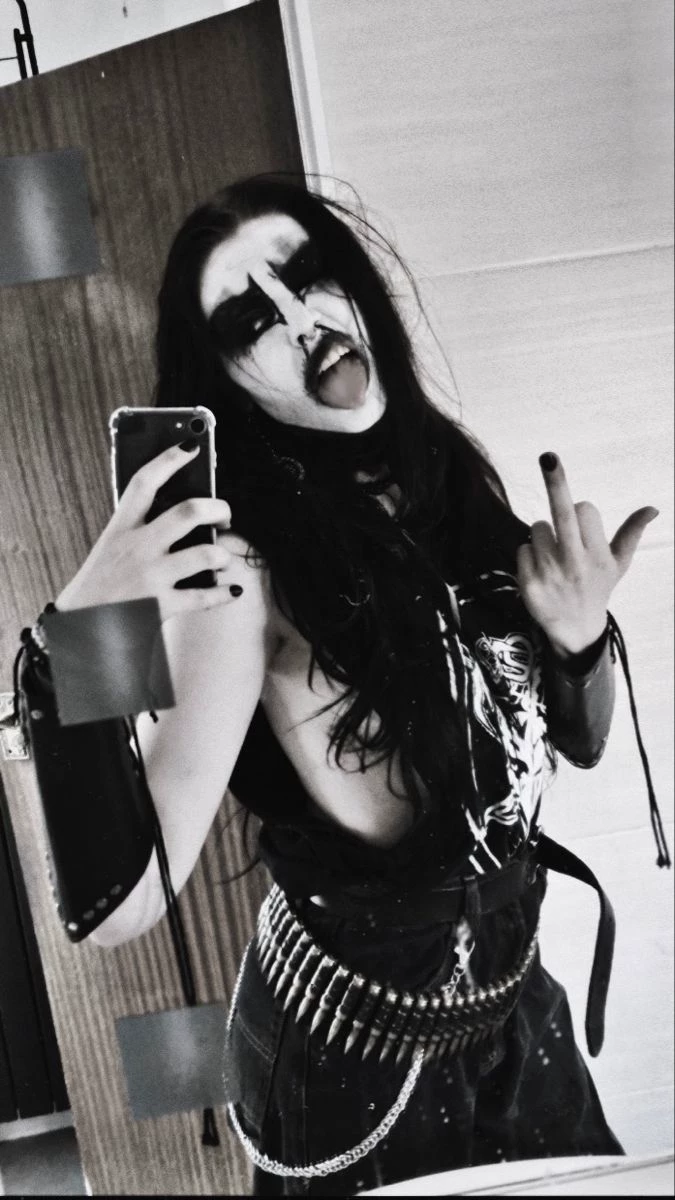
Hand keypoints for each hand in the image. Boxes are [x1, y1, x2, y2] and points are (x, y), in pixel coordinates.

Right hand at [56, 442, 239, 620]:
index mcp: (122, 527)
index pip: (144, 482)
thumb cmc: (103, 582)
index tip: (191, 445)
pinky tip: (230, 590)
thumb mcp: (113, 546)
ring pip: (204, 554)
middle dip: (217, 508)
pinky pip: (204, 596)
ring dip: (223, 554)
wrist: (82, 626)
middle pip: (187, 513)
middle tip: (225, 515)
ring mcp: (151, 576)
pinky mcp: (162, 605)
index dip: (169, 460)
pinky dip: (223, 593)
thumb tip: (186, 514)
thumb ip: (141, 527)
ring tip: (223, 557)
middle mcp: (138, 547)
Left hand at [516, 452, 657, 658]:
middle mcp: (575, 563)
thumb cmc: (597, 588)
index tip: (582, 525)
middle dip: (556, 482)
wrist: (576, 631)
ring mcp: (550, 574)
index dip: (580, 512)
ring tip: (554, 558)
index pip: (584, 509)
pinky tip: (541, 572)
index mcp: (598, 555)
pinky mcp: (529, 585)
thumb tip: (654, 508)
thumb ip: (631, 533)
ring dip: (543, 536)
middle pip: (562, 513)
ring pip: (537, 528)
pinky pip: (522, 548)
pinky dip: (529, 555)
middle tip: (548, 455)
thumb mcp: (618, 564)